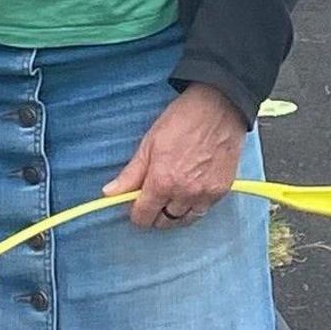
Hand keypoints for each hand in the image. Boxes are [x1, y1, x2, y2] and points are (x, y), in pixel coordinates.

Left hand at [104, 84, 247, 227]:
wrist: (219, 107)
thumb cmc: (182, 120)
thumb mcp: (149, 144)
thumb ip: (130, 174)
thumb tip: (109, 194)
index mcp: (162, 182)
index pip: (143, 217)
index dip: (136, 213)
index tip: (137, 204)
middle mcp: (184, 193)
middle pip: (163, 222)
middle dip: (155, 214)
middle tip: (154, 197)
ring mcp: (205, 194)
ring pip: (183, 221)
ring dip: (174, 214)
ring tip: (171, 197)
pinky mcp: (221, 191)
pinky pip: (203, 211)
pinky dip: (193, 208)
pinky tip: (189, 193)